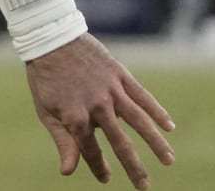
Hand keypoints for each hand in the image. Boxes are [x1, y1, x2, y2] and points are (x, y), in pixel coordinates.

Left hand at [25, 33, 174, 188]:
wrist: (51, 38)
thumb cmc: (46, 78)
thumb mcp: (46, 111)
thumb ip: (62, 141)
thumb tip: (68, 172)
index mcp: (75, 117)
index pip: (91, 150)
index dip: (98, 167)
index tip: (106, 178)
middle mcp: (97, 106)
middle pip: (120, 143)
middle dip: (134, 168)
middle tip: (145, 188)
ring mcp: (110, 90)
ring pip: (139, 121)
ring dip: (155, 143)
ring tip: (169, 160)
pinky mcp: (119, 74)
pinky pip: (142, 96)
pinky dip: (156, 111)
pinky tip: (169, 127)